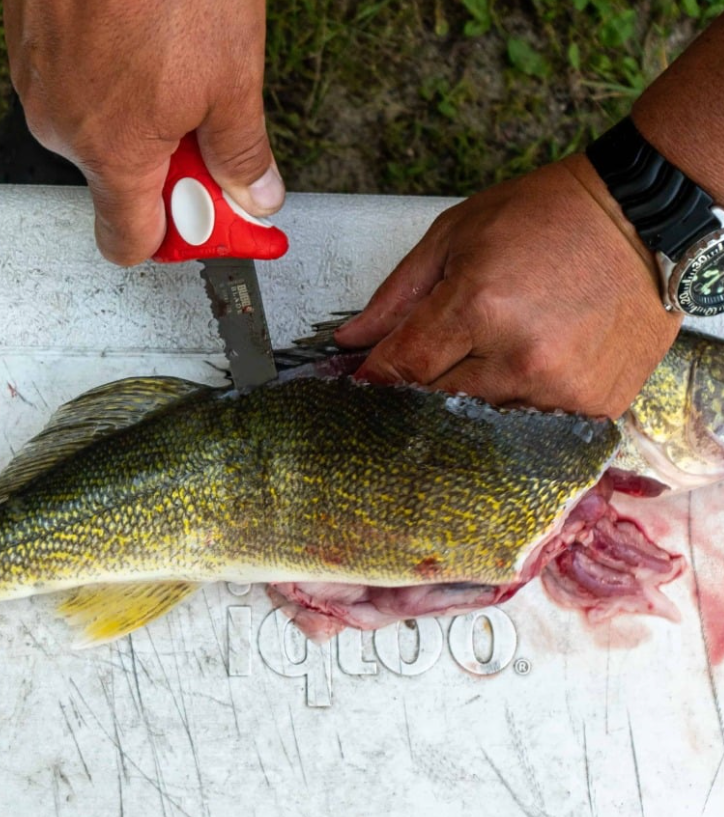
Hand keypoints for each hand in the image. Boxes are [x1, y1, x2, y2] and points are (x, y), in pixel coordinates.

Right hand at [3, 0, 284, 264]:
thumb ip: (242, 154)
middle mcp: (62, 127)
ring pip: (95, 128)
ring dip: (136, 117)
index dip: (172, 238)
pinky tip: (137, 35)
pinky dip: (107, 76)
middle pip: (117, 182)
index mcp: (111, 155)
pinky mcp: (27, 38)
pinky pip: (73, 82)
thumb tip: (256, 195)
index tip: (202, 222)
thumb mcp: (233, 78)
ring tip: (170, 60)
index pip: (127, 242)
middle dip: (163, 166)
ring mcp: (36, 79)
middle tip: (202, 123)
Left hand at [335, 155, 681, 418]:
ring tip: (491, 356)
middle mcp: (521, 357)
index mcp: (479, 306)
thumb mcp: (456, 235)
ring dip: (472, 398)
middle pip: (437, 403)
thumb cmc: (549, 215)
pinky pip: (533, 424)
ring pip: (484, 419)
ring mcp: (562, 387)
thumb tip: (349, 341)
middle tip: (430, 365)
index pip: (403, 367)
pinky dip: (519, 404)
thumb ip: (396, 296)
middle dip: (422, 388)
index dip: (375, 377)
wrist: (644, 216)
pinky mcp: (596, 405)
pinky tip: (528, 369)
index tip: (364, 382)